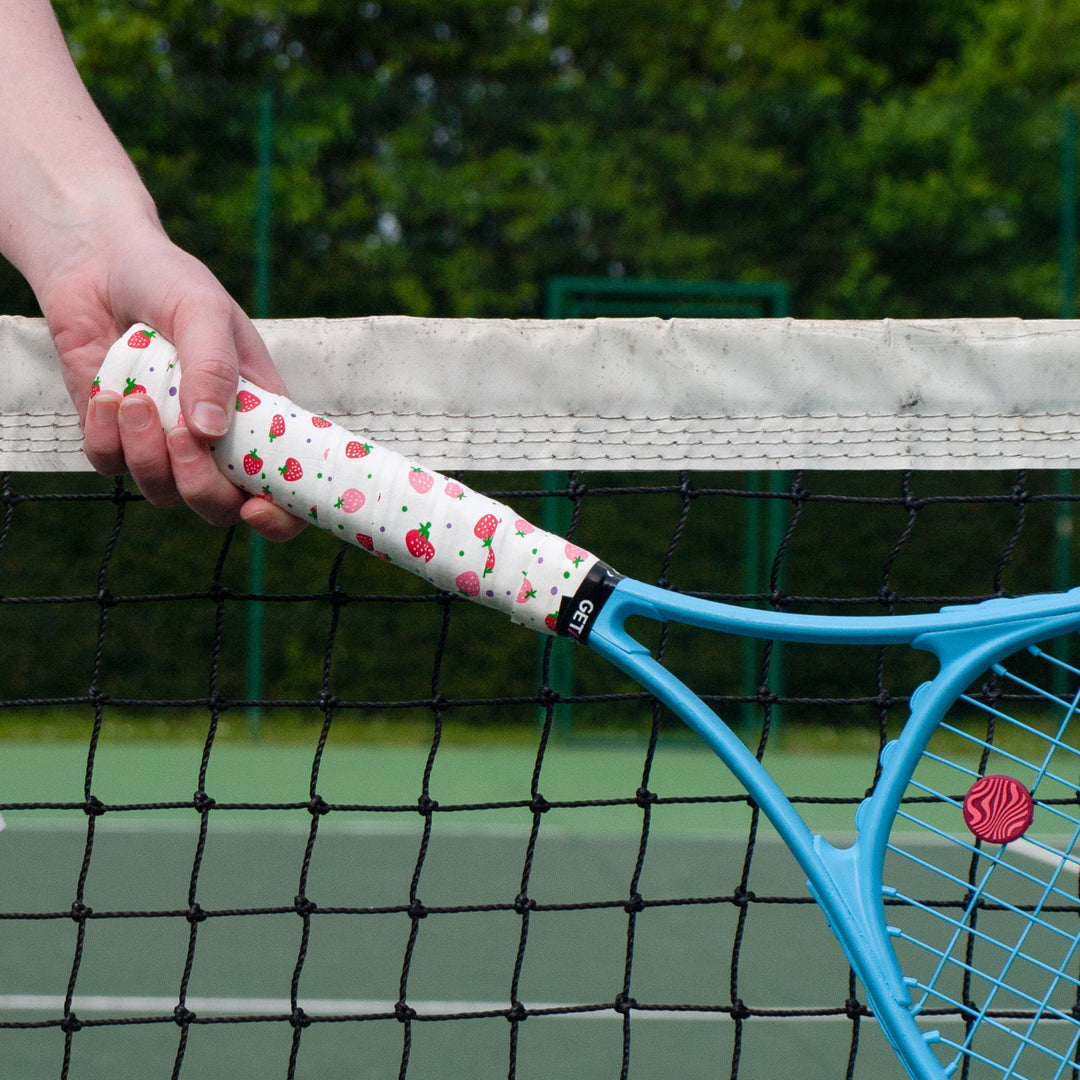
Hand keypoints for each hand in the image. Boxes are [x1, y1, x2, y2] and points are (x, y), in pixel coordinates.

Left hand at [37, 220, 305, 541]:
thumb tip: (209, 433)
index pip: (286, 488)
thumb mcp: (204, 310)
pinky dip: (105, 437)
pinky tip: (107, 394)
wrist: (95, 262)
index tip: (256, 509)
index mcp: (261, 417)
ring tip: (135, 397)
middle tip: (182, 440)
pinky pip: (111, 465)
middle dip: (201, 488)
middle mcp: (217, 441)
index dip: (281, 517)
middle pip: (221, 507)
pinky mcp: (114, 437)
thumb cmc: (168, 281)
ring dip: (146, 454)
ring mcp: (164, 444)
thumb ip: (212, 367)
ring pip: (162, 492)